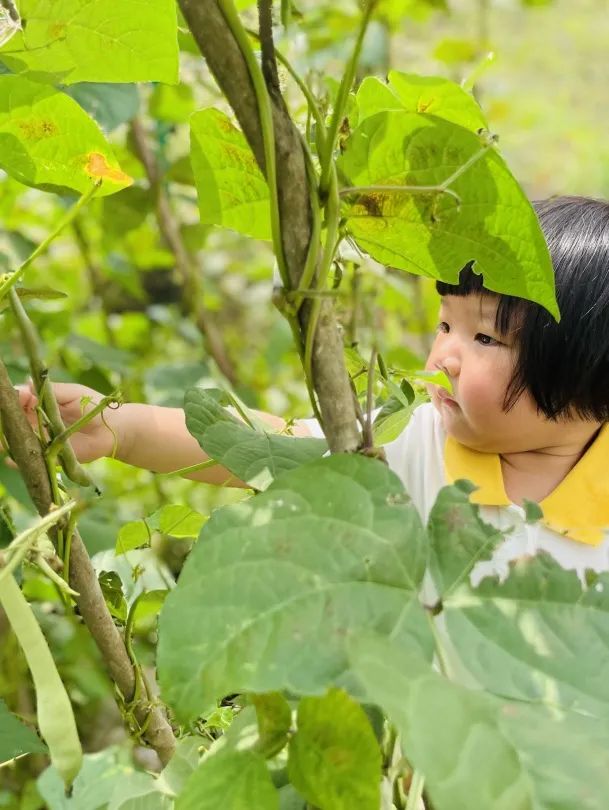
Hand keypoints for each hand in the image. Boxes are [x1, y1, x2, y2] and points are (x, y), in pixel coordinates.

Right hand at [8, 380, 122, 464]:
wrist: (112, 428)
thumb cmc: (92, 405)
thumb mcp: (72, 393)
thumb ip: (51, 391)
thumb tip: (27, 384)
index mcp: (39, 404)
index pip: (18, 400)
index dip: (16, 398)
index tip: (20, 397)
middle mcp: (36, 422)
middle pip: (13, 422)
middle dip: (5, 422)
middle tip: (4, 423)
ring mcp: (41, 440)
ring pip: (18, 440)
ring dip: (7, 441)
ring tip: (1, 443)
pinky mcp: (50, 456)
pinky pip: (31, 459)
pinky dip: (19, 460)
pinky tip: (12, 459)